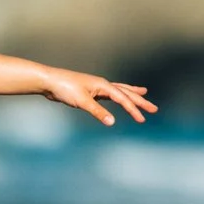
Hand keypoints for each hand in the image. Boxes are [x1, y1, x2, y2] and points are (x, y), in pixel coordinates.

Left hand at [39, 68, 154, 125]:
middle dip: (140, 101)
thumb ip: (98, 112)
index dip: (134, 110)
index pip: (123, 99)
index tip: (142, 120)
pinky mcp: (90, 91)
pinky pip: (109, 94)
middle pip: (126, 93)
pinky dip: (117, 96)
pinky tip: (118, 98)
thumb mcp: (82, 102)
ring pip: (119, 91)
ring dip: (132, 94)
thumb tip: (112, 122)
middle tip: (154, 109)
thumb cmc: (64, 88)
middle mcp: (102, 84)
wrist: (49, 81)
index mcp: (103, 85)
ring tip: (144, 92)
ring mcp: (97, 87)